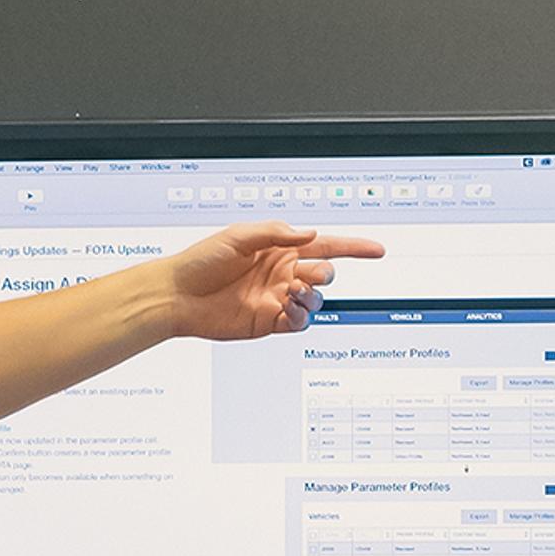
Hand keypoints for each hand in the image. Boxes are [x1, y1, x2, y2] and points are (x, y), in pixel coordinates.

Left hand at [153, 222, 384, 341]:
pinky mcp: (270, 322)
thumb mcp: (239, 235)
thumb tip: (311, 234)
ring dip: (312, 295)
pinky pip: (299, 321)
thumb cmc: (202, 261)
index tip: (376, 250)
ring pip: (316, 299)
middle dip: (324, 273)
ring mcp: (278, 298)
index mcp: (280, 248)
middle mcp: (283, 272)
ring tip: (293, 291)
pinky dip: (301, 315)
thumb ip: (278, 233)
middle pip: (324, 273)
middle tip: (307, 274)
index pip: (325, 245)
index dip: (353, 247)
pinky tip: (288, 307)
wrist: (178, 295)